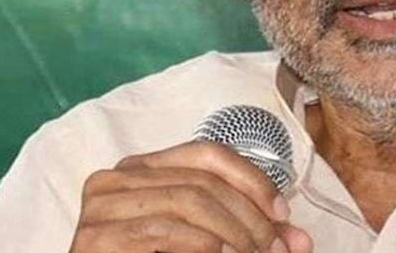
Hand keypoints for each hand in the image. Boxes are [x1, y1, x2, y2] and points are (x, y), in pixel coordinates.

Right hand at [68, 141, 313, 252]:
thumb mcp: (207, 241)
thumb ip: (248, 236)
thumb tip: (301, 242)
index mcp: (141, 169)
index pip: (208, 152)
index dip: (252, 179)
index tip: (283, 214)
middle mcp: (116, 178)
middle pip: (203, 180)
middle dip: (251, 217)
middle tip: (277, 250)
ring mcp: (100, 208)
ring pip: (189, 202)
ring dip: (234, 233)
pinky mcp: (94, 240)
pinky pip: (163, 232)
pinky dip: (204, 246)